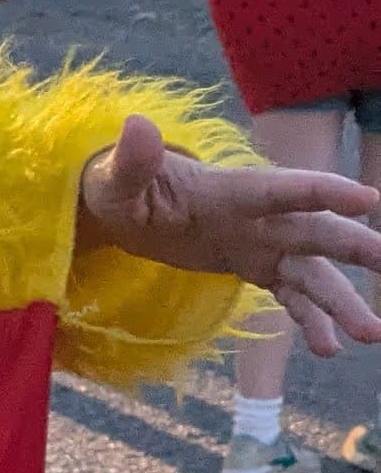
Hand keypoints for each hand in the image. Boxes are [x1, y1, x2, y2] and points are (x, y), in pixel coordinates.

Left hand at [77, 109, 380, 352]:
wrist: (127, 207)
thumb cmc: (119, 186)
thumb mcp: (116, 179)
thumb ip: (134, 160)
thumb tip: (137, 124)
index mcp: (231, 191)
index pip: (282, 189)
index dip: (323, 193)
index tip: (368, 200)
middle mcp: (258, 216)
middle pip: (315, 232)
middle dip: (356, 248)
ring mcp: (262, 241)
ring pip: (312, 273)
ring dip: (342, 301)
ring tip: (369, 334)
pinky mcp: (257, 264)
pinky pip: (290, 295)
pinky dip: (311, 319)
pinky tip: (328, 348)